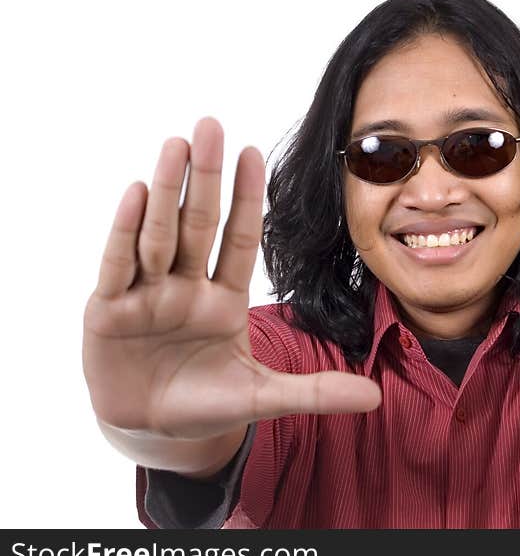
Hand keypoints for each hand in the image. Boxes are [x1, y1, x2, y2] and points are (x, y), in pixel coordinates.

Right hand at [83, 118, 380, 442]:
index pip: (239, 240)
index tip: (253, 153)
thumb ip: (315, 391)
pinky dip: (126, 231)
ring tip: (177, 144)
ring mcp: (146, 294)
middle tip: (211, 126)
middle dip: (204, 178)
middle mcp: (185, 286)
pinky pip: (118, 265)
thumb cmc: (206, 405)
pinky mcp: (108, 311)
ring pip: (159, 235)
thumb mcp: (263, 397)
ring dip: (167, 191)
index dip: (246, 199)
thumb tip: (374, 397)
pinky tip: (136, 192)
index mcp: (224, 298)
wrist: (152, 430)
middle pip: (198, 225)